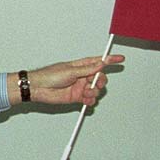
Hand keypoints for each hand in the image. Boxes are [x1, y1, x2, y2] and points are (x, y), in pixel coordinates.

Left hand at [9, 54, 123, 106]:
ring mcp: (79, 87)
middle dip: (101, 81)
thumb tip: (101, 63)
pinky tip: (86, 100)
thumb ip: (87, 69)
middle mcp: (81, 76)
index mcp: (80, 66)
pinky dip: (90, 100)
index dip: (110, 60)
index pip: (98, 62)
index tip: (121, 59)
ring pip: (95, 90)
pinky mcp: (76, 97)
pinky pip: (89, 99)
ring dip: (94, 92)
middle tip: (96, 83)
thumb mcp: (71, 71)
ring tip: (85, 93)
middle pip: (100, 78)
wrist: (38, 88)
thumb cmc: (50, 75)